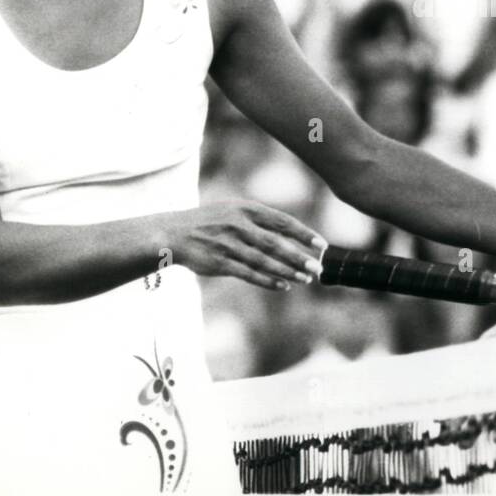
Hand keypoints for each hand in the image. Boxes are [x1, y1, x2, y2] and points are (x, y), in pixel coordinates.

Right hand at [170, 201, 327, 290]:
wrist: (174, 233)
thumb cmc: (211, 221)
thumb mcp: (234, 210)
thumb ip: (259, 219)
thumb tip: (292, 233)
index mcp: (246, 209)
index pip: (282, 222)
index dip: (304, 234)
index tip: (322, 245)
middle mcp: (238, 225)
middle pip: (276, 244)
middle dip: (299, 257)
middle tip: (319, 267)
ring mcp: (228, 245)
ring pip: (264, 262)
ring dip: (287, 272)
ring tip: (305, 279)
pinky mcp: (219, 262)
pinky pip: (248, 274)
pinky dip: (267, 281)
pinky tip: (283, 285)